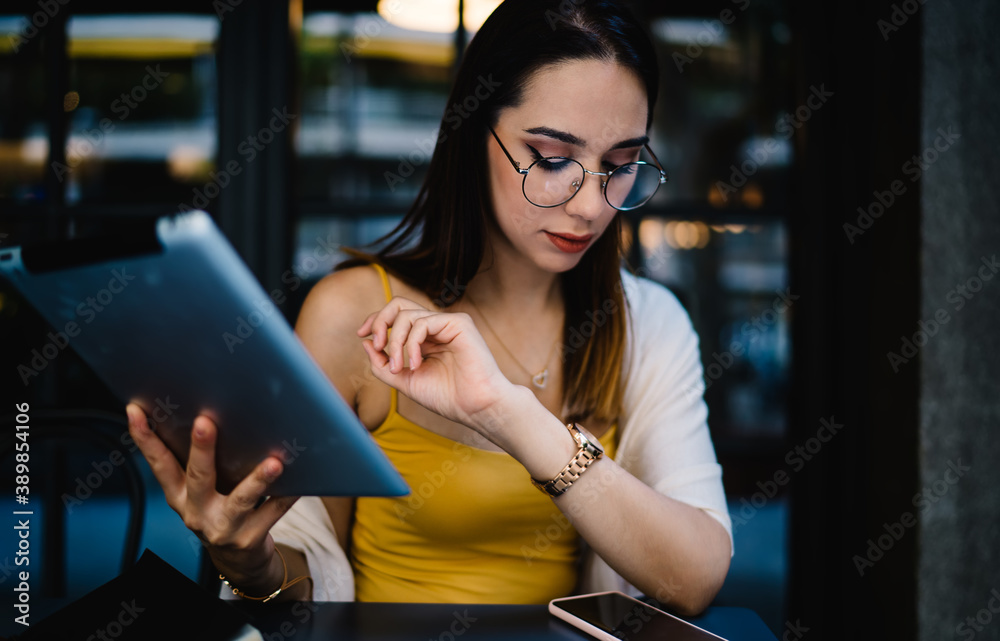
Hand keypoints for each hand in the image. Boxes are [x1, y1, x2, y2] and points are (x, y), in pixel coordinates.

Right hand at [125, 403, 298, 591]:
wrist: (240, 560)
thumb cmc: (221, 511)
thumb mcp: (201, 493)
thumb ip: (200, 463)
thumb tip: (208, 411)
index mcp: (180, 496)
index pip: (159, 464)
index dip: (145, 438)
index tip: (136, 410)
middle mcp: (196, 512)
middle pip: (198, 477)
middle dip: (201, 449)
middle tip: (204, 422)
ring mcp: (224, 527)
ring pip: (241, 500)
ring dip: (258, 480)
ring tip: (274, 462)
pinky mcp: (250, 538)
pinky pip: (274, 512)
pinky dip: (288, 496)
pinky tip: (303, 481)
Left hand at [357, 296, 519, 443]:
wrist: (475, 407)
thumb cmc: (447, 397)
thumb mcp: (404, 380)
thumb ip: (383, 363)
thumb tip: (365, 341)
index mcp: (425, 338)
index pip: (395, 316)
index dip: (376, 321)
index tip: (362, 336)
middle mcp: (435, 327)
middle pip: (398, 304)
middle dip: (380, 320)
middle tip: (376, 344)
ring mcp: (447, 323)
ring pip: (407, 314)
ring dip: (395, 342)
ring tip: (400, 368)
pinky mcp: (458, 323)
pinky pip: (422, 322)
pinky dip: (411, 343)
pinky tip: (416, 364)